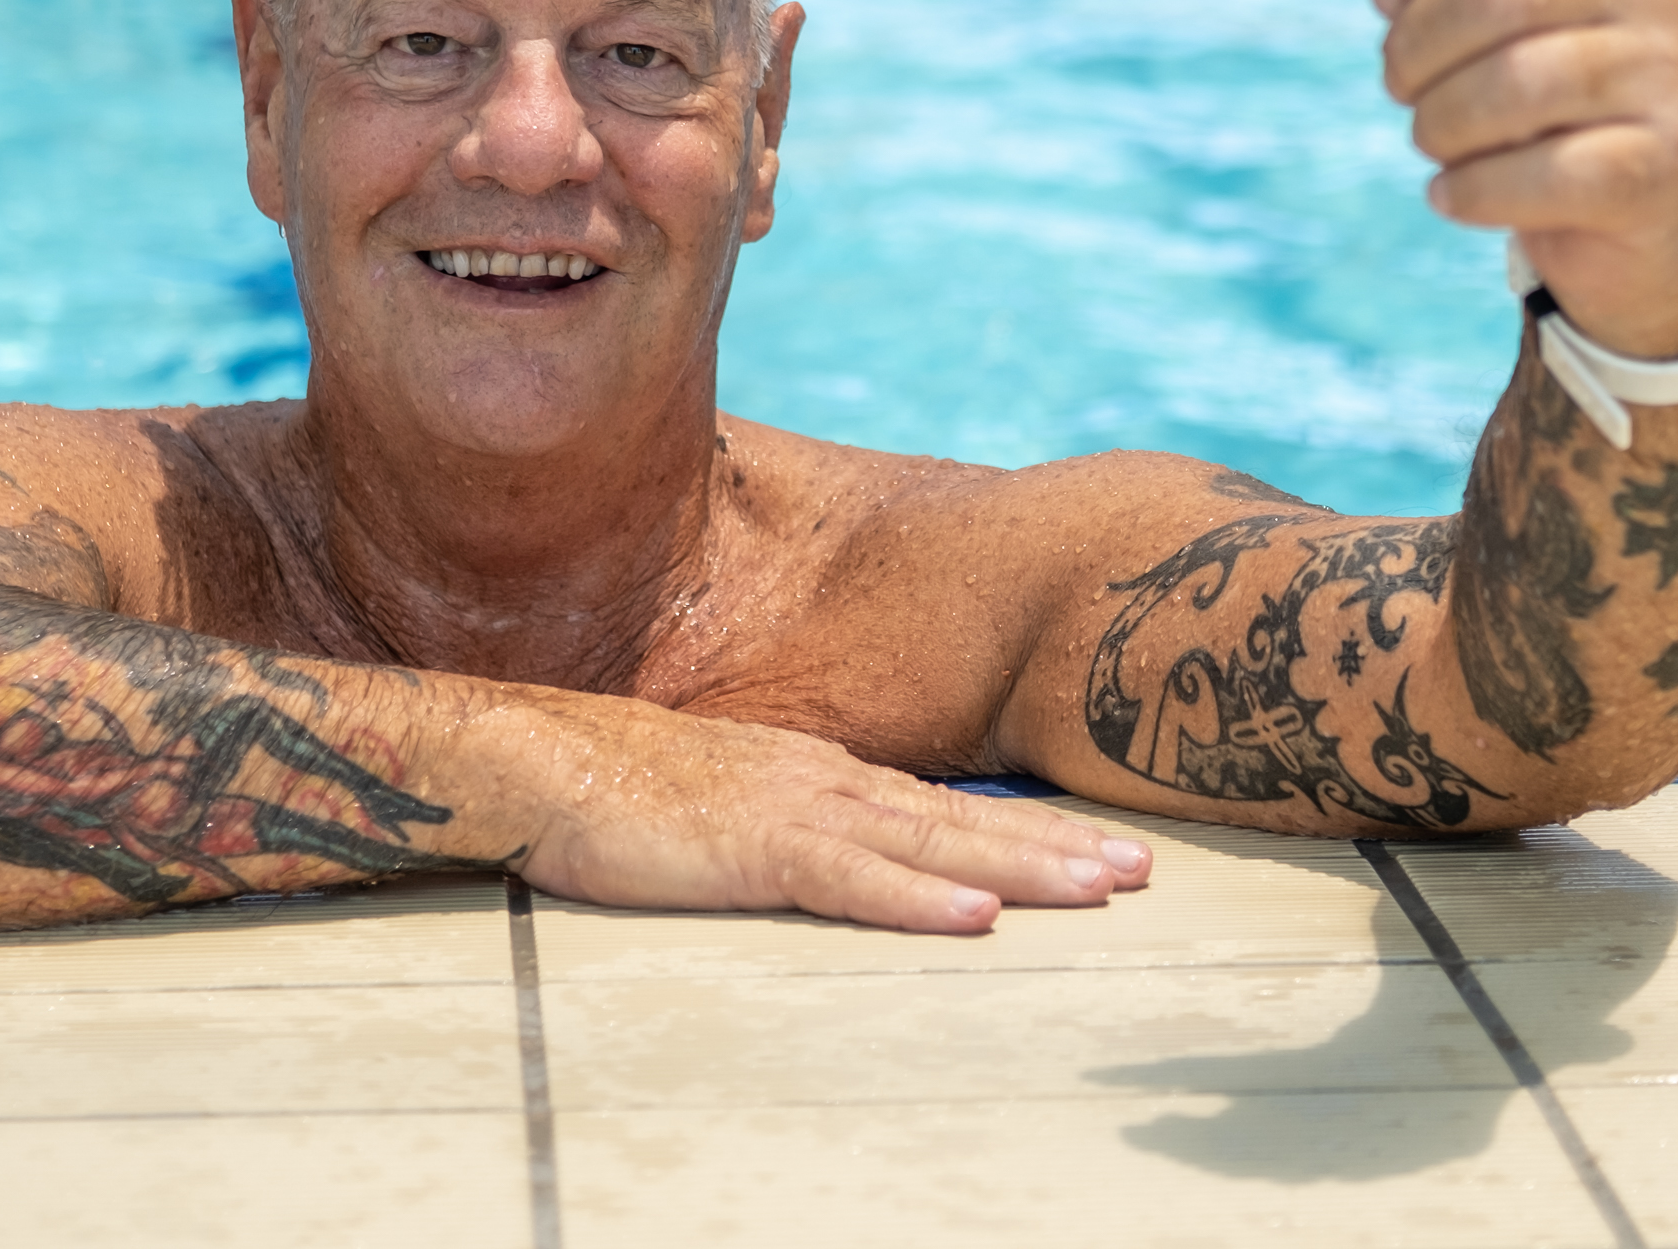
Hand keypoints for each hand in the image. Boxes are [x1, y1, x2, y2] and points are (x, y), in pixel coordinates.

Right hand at [474, 690, 1152, 934]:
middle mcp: (823, 781)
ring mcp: (790, 811)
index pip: (943, 807)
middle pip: (961, 824)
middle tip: (1145, 869)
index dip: (1028, 828)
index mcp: (820, 772)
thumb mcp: (724, 799)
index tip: (1104, 846)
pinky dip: (915, 902)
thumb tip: (845, 847)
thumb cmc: (614, 786)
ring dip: (1018, 871)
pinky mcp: (750, 850)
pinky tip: (973, 920)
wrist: (532, 757)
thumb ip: (789, 820)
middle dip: (1058, 847)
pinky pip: (847, 881)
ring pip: (928, 847)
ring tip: (1100, 888)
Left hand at [1361, 0, 1677, 360]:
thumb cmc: (1519, 56)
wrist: (1619, 202)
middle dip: (1411, 49)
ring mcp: (1662, 70)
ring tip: (1440, 139)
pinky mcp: (1661, 164)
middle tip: (1406, 84)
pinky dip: (1473, 190)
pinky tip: (1459, 192)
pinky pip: (1542, 173)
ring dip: (1438, 128)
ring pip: (1511, 86)